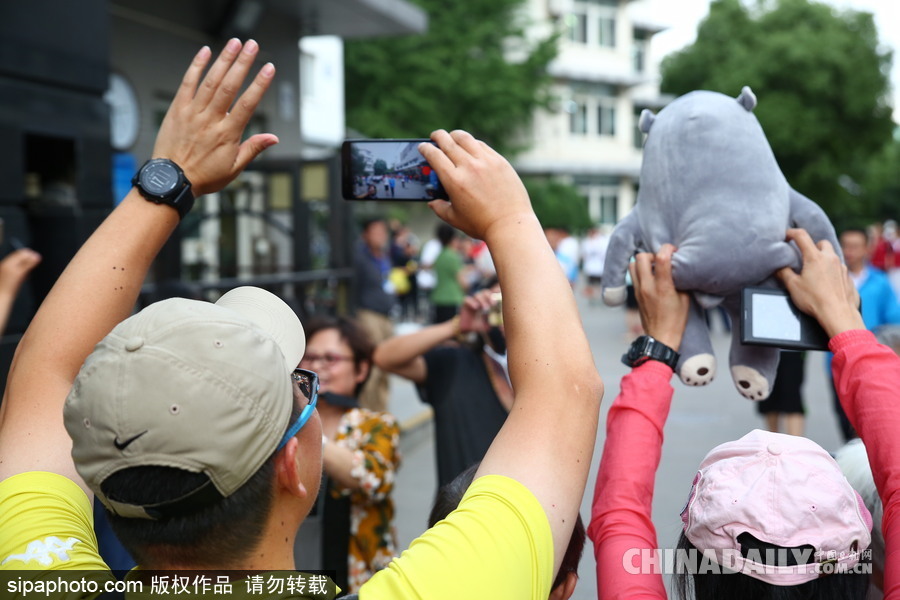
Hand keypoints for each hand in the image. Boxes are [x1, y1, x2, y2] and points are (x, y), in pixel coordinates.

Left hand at [0, 248, 40, 294]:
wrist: (2, 297)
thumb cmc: (11, 287)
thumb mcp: (21, 273)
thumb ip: (29, 264)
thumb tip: (37, 256)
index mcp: (8, 262)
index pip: (22, 253)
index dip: (31, 255)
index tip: (39, 259)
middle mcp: (6, 264)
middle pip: (20, 257)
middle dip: (28, 260)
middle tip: (34, 266)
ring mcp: (5, 269)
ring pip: (19, 263)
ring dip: (26, 265)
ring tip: (29, 273)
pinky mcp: (6, 274)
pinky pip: (16, 268)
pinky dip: (22, 270)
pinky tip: (24, 276)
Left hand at [152, 40, 278, 196]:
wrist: (171, 180)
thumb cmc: (203, 176)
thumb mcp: (234, 168)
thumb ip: (253, 149)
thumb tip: (273, 138)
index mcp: (227, 134)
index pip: (247, 104)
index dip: (259, 84)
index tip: (268, 68)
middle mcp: (210, 120)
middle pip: (230, 86)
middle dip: (243, 63)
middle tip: (253, 46)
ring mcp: (193, 112)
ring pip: (211, 81)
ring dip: (223, 60)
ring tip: (234, 43)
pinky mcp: (178, 109)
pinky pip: (187, 83)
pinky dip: (196, 66)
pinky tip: (205, 52)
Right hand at [418, 130, 534, 240]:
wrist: (510, 225)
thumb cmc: (481, 224)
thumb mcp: (454, 219)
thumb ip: (439, 208)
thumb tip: (432, 202)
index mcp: (454, 181)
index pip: (434, 155)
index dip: (425, 148)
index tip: (423, 147)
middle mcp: (469, 167)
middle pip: (448, 141)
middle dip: (437, 136)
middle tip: (435, 136)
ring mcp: (486, 161)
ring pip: (466, 138)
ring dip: (454, 135)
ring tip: (452, 137)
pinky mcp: (500, 161)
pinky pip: (482, 145)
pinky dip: (472, 143)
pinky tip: (470, 146)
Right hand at [458, 289, 496, 333]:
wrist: (467, 330)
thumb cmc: (479, 326)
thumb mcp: (489, 324)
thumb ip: (494, 322)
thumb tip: (501, 322)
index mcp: (486, 303)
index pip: (491, 294)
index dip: (495, 293)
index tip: (499, 297)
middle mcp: (480, 300)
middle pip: (485, 292)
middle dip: (489, 297)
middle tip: (493, 304)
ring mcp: (472, 301)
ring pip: (477, 294)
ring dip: (482, 300)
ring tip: (485, 308)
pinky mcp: (465, 304)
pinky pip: (467, 299)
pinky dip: (472, 302)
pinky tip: (476, 307)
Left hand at [630, 244, 689, 350]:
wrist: (661, 338)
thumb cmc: (676, 320)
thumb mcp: (685, 299)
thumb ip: (681, 281)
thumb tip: (677, 267)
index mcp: (662, 287)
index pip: (661, 258)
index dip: (667, 248)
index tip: (674, 250)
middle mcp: (647, 286)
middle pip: (640, 257)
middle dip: (652, 254)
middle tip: (661, 260)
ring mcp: (638, 290)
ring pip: (632, 265)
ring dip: (642, 262)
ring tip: (654, 267)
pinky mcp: (635, 294)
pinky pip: (633, 275)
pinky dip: (640, 271)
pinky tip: (651, 277)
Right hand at [776, 228, 863, 337]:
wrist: (838, 314)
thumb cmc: (815, 300)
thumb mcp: (793, 286)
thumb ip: (784, 273)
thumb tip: (779, 267)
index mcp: (815, 258)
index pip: (802, 236)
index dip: (792, 233)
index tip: (787, 235)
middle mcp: (830, 259)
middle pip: (822, 243)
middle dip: (813, 246)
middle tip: (805, 257)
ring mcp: (841, 268)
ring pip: (832, 256)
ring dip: (823, 259)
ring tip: (815, 272)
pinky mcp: (848, 278)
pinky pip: (839, 269)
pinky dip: (832, 271)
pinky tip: (826, 283)